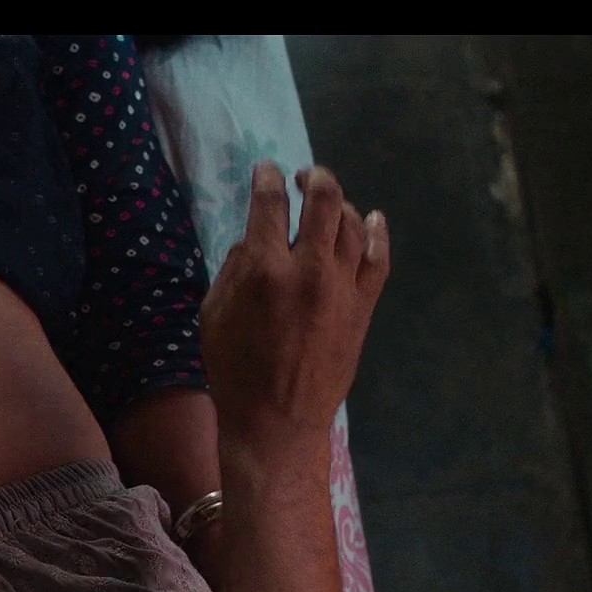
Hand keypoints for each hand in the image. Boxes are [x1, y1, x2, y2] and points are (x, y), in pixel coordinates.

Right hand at [200, 163, 389, 461]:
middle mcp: (308, 268)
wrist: (277, 421)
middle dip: (313, 178)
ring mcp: (342, 286)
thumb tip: (254, 241)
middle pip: (323, 200)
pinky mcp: (363, 305)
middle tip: (304, 177)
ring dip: (339, 204)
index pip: (269, 203)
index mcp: (263, 269)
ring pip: (351, 224)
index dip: (267, 178)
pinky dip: (376, 232)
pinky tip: (371, 219)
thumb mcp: (213, 316)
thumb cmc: (234, 371)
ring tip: (329, 202)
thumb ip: (233, 270)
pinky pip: (378, 257)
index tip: (267, 170)